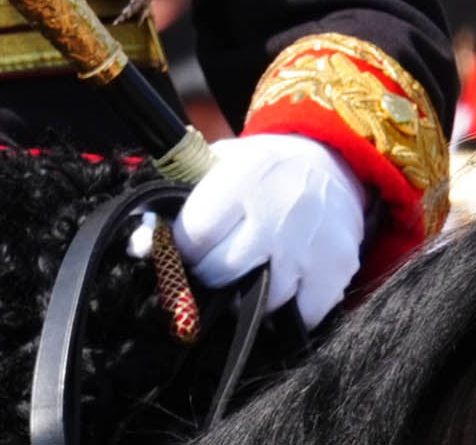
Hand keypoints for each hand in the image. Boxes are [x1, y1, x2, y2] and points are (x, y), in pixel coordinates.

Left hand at [127, 134, 365, 325]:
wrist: (330, 164)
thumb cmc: (260, 167)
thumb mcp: (216, 162)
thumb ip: (178, 197)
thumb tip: (138, 245)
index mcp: (239, 180)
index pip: (193, 236)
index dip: (180, 250)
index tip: (182, 250)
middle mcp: (275, 215)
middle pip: (221, 272)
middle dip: (208, 274)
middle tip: (212, 265)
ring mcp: (308, 246)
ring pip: (261, 301)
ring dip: (247, 296)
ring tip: (246, 275)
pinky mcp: (337, 269)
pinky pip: (303, 314)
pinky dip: (289, 311)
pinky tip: (281, 290)